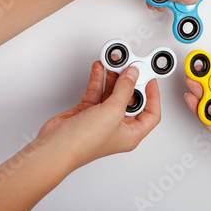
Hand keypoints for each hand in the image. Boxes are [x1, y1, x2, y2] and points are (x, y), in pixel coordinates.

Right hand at [36, 60, 160, 168]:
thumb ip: (124, 90)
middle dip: (130, 82)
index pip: (151, 114)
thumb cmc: (84, 143)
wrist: (56, 147)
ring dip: (113, 78)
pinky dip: (98, 80)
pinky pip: (97, 93)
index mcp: (131, 134)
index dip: (154, 96)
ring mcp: (102, 120)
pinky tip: (99, 69)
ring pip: (112, 94)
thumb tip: (132, 75)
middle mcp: (118, 127)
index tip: (150, 79)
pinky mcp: (87, 113)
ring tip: (114, 63)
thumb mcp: (113, 111)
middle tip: (130, 67)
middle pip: (131, 100)